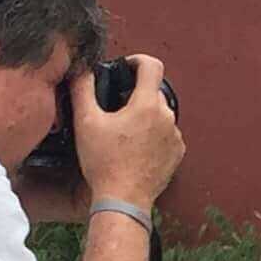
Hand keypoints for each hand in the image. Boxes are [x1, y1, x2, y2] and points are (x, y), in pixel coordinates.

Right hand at [74, 53, 184, 212]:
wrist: (123, 200)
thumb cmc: (105, 164)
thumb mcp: (85, 122)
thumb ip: (83, 88)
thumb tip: (82, 69)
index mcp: (147, 105)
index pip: (152, 65)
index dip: (136, 60)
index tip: (126, 68)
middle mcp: (166, 117)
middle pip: (153, 91)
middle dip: (135, 94)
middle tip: (115, 109)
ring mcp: (174, 136)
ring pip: (160, 113)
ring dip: (144, 115)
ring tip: (123, 132)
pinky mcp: (177, 153)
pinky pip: (166, 133)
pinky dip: (153, 134)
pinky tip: (135, 147)